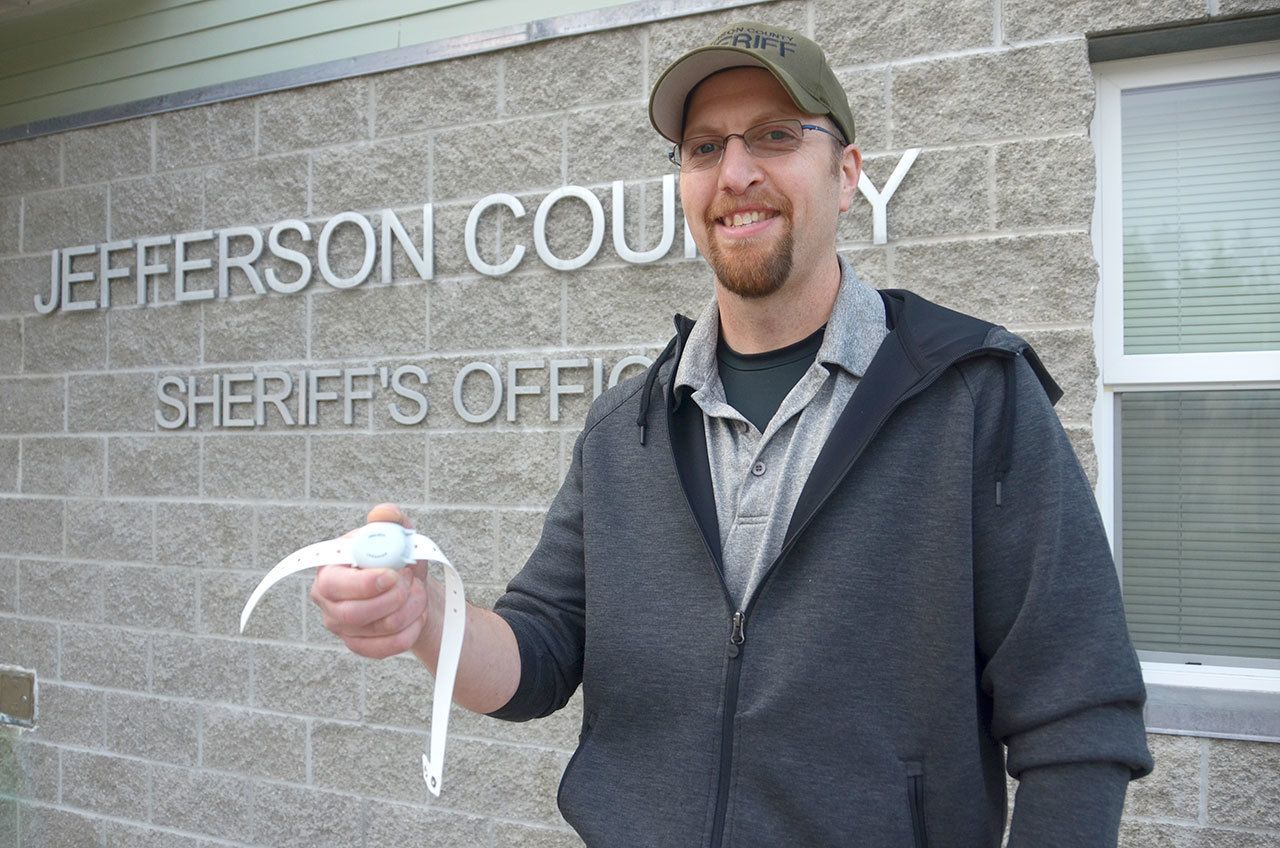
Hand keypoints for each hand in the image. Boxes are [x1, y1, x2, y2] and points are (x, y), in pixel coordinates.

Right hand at [309, 502, 432, 658]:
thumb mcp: (397, 533)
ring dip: (410, 608)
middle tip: (411, 579)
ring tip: (418, 591)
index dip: (365, 583)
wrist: (408, 587)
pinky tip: (418, 614)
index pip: (334, 584)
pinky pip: (388, 647)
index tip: (395, 575)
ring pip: (379, 629)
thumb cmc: (396, 558)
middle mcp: (328, 602)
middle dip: (394, 597)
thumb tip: (382, 514)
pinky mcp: (360, 646)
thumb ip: (390, 519)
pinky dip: (411, 630)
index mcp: (329, 569)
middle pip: (355, 614)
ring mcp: (342, 628)